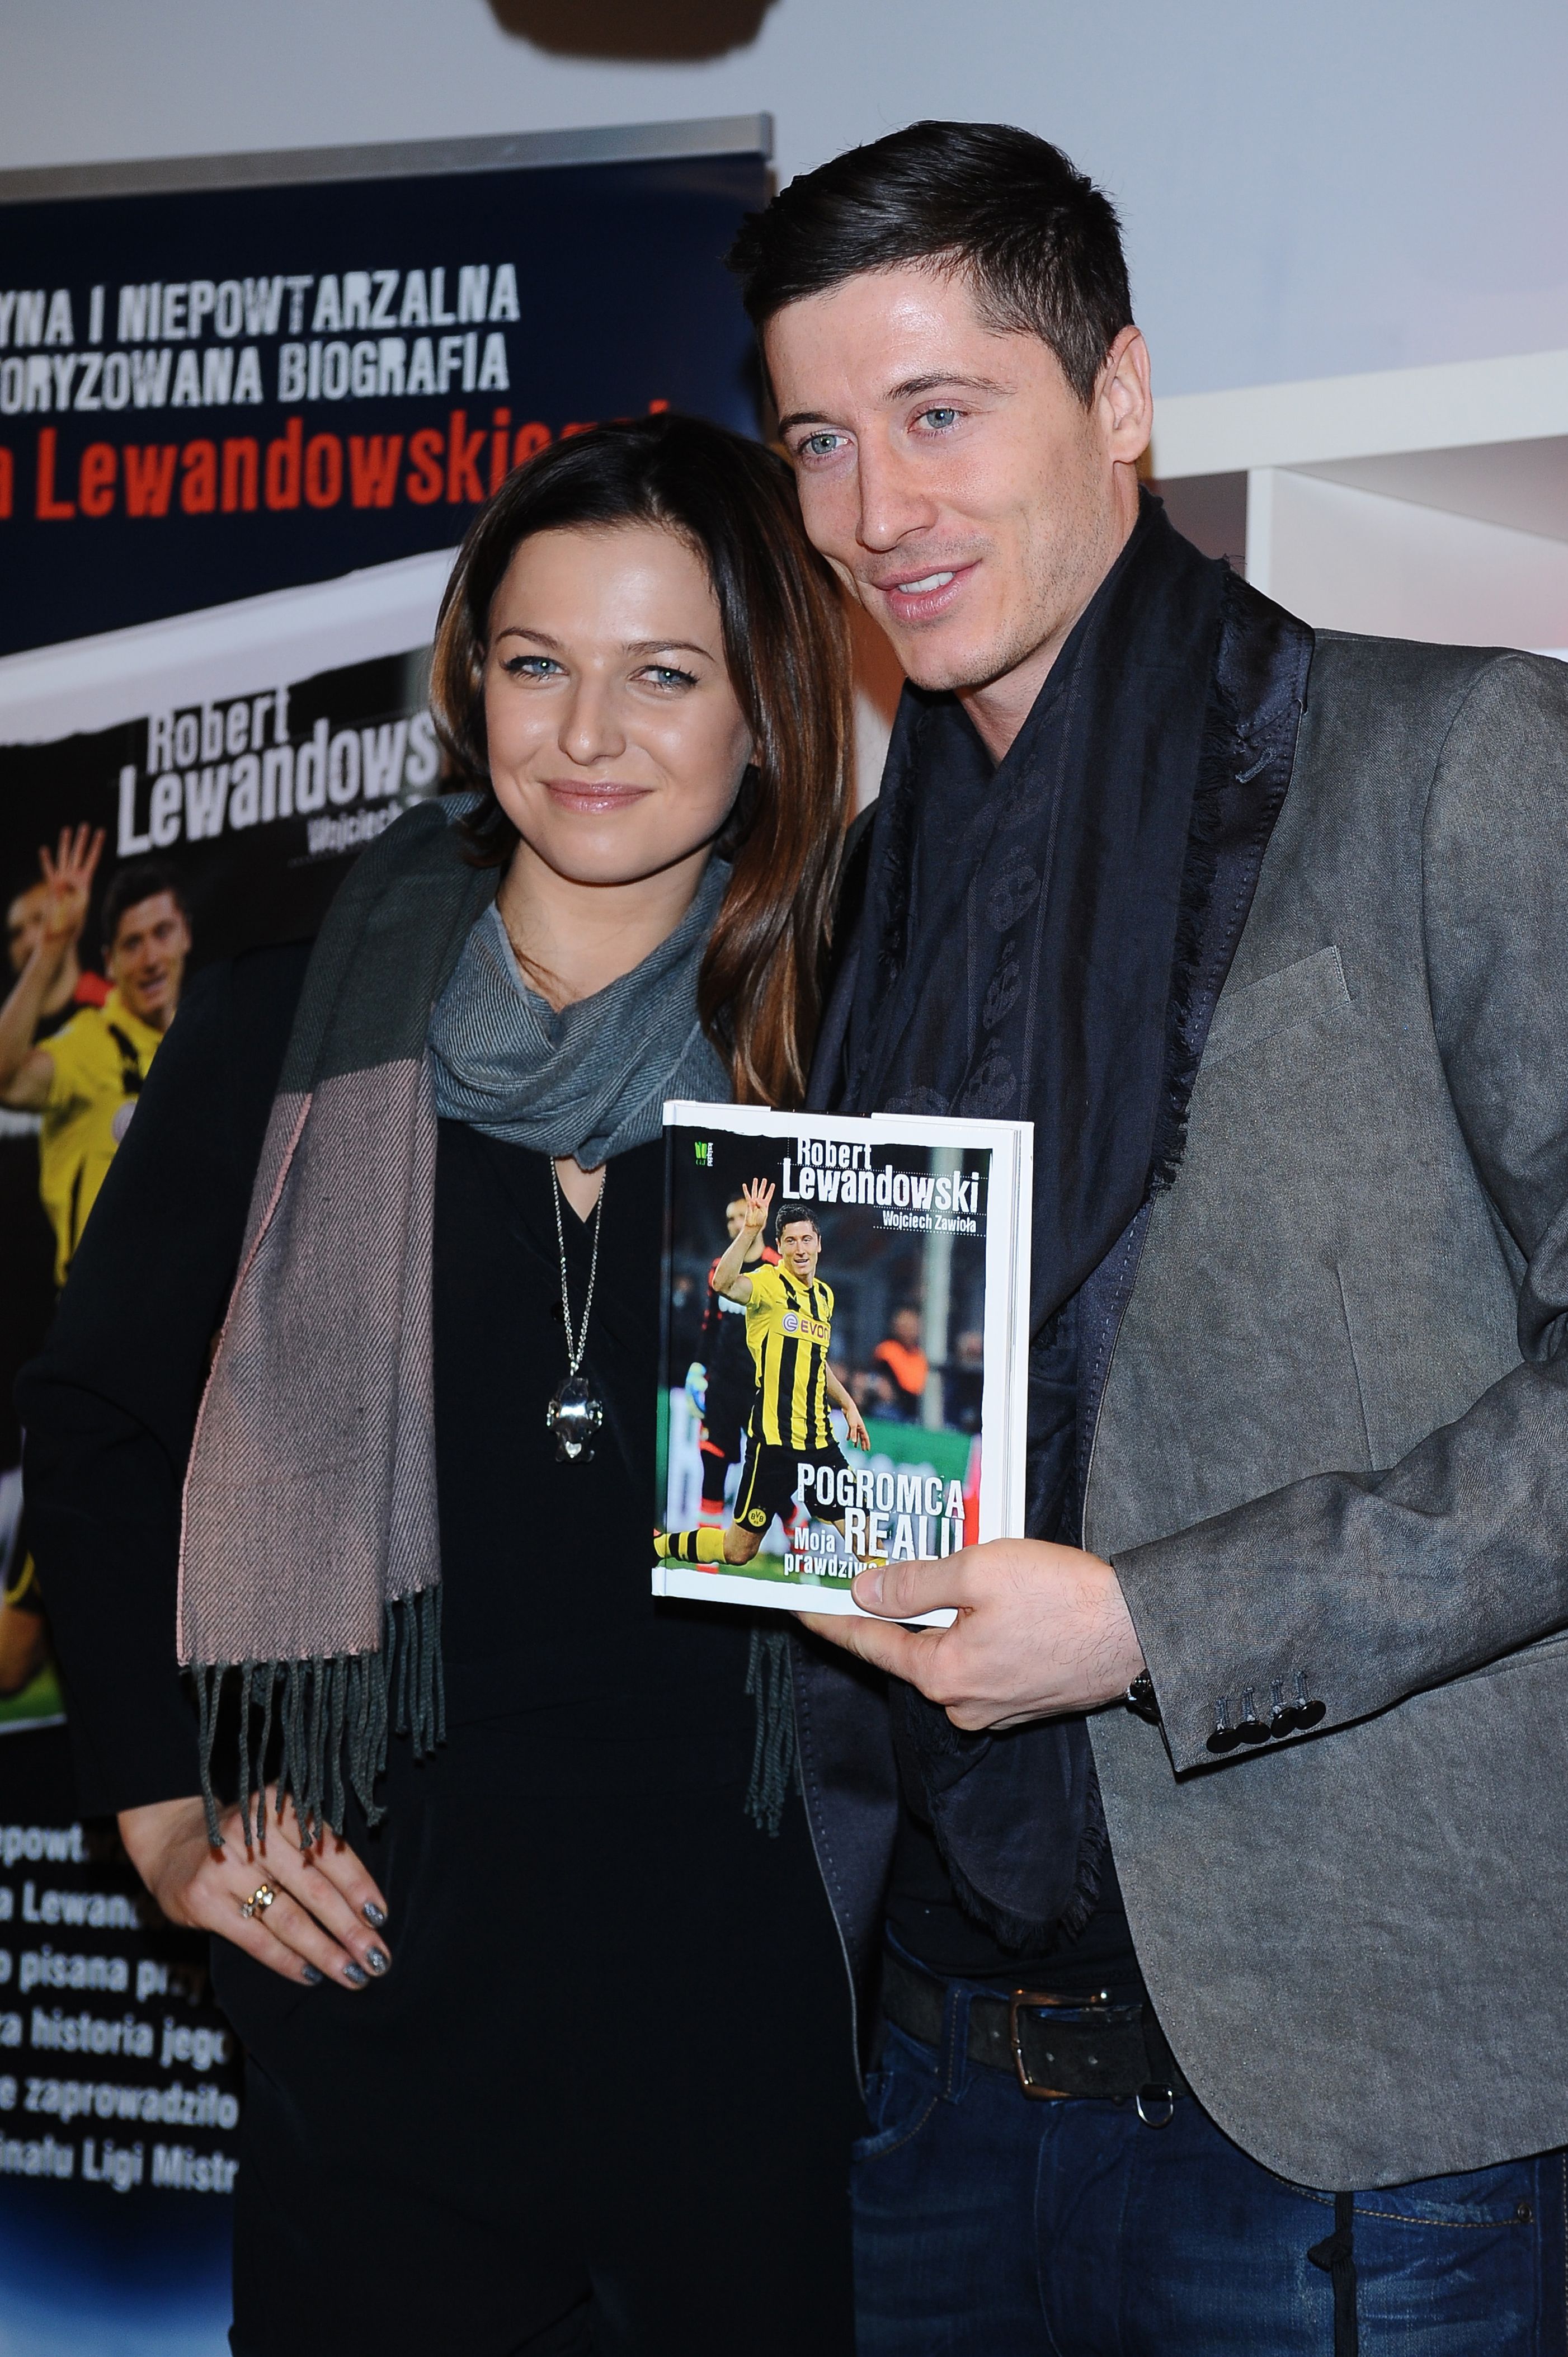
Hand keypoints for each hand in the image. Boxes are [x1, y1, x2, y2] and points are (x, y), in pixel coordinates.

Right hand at [36, 824, 104, 951]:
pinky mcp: (51, 887)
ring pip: (64, 858)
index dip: (97, 845)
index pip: (92, 859)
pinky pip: (49, 871)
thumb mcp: (79, 908)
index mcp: (85, 883)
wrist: (60, 933)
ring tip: (67, 829)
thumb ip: (75, 894)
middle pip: (79, 855)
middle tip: (86, 825)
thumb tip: (68, 884)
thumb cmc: (72, 923)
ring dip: (65, 844)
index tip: (101, 832)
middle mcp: (74, 879)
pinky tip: (44, 849)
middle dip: (82, 840)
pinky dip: (46, 860)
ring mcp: (62, 882)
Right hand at [119, 1789, 392, 1991]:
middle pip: (313, 1888)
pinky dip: (287, 1960)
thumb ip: (314, 1848)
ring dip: (325, 1951)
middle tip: (377, 1957)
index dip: (358, 1885)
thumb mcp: (278, 1825)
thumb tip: (365, 1904)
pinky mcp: (203, 1900)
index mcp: (279, 1808)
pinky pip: (255, 1938)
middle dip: (350, 1928)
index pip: (328, 1850)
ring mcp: (226, 1867)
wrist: (172, 1840)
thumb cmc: (246, 1838)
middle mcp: (253, 1833)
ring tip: (353, 1974)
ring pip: (288, 1918)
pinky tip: (311, 1974)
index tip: (381, 1916)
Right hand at [739, 1176, 773, 1238]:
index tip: (773, 1184)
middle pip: (762, 1191)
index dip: (771, 1190)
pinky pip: (747, 1195)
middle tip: (764, 1179)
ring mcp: (754, 1202)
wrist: (753, 1225)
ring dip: (755, 1185)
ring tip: (755, 1179)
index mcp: (765, 1204)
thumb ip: (762, 1205)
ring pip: (755, 1192)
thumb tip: (756, 1200)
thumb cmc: (760, 1221)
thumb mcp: (764, 1213)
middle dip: (763, 1185)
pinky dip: (745, 1190)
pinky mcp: (749, 1203)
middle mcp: (760, 1202)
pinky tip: (744, 1185)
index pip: (769, 1195)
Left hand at [797, 1537, 1144, 1730]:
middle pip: (909, 1650)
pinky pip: (982, 1664)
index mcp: (943, 1674)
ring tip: (960, 1575)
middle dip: (897, 1611)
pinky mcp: (1025, 1702)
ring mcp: (996, 1709)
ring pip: (949, 1656)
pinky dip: (977, 1634)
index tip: (799, 1607)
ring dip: (946, 1620)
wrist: (1140, 1630)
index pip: (868, 1644)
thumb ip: (916, 1583)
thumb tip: (866, 1592)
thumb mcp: (980, 1570)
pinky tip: (997, 1604)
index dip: (830, 1621)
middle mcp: (963, 1704)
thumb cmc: (1065, 1597)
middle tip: (883, 1565)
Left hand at [841, 1398, 869, 1452]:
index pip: (866, 1437)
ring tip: (855, 1446)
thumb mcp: (852, 1425)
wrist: (848, 1407)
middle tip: (863, 1450)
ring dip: (856, 1441)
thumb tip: (854, 1441)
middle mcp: (860, 1427)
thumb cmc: (851, 1415)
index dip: (867, 1444)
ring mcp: (855, 1426)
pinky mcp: (850, 1424)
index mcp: (862, 1428)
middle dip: (863, 1443)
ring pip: (856, 1435)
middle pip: (862, 1437)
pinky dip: (849, 1436)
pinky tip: (847, 1439)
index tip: (868, 1449)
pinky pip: (851, 1432)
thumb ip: (853, 1433)